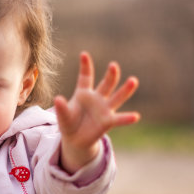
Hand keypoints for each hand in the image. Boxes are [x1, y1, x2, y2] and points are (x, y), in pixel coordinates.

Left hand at [54, 51, 139, 172]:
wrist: (75, 139)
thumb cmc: (69, 123)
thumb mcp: (63, 116)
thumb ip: (61, 108)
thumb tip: (57, 99)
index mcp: (83, 93)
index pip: (85, 77)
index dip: (85, 66)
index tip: (83, 54)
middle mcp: (97, 97)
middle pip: (106, 84)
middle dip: (110, 75)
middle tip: (113, 65)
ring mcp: (104, 109)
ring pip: (117, 97)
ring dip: (125, 89)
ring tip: (133, 80)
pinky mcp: (108, 121)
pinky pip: (119, 119)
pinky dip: (127, 118)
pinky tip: (136, 116)